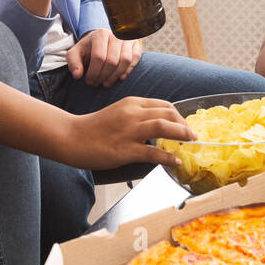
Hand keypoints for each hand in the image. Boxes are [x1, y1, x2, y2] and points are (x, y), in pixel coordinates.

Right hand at [56, 98, 196, 169]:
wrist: (71, 137)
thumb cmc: (94, 127)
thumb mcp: (118, 113)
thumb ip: (137, 116)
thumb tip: (157, 127)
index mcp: (132, 103)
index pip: (164, 105)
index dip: (179, 115)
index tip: (185, 125)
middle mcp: (133, 113)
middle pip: (169, 113)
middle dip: (185, 124)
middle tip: (192, 136)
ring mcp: (129, 131)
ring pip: (164, 127)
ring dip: (182, 135)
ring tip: (192, 143)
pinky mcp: (125, 150)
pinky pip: (153, 152)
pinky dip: (169, 157)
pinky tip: (176, 161)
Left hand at [67, 29, 141, 87]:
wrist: (100, 41)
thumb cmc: (88, 48)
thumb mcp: (75, 53)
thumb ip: (73, 63)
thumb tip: (77, 75)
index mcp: (100, 34)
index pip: (98, 56)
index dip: (94, 72)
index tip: (89, 81)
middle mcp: (115, 34)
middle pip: (112, 60)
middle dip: (103, 76)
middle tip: (97, 83)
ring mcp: (127, 39)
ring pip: (125, 60)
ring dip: (115, 76)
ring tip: (106, 83)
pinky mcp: (136, 44)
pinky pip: (135, 58)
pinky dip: (128, 70)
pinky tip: (119, 78)